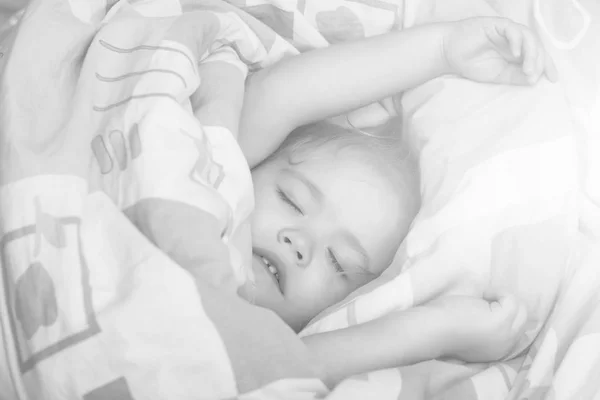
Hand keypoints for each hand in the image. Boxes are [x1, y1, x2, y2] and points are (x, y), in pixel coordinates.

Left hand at [425, 291, 527, 362]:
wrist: (431, 330)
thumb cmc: (442, 324)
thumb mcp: (470, 325)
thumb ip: (485, 318)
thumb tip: (492, 296)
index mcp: (497, 351)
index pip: (516, 329)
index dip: (503, 311)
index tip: (486, 303)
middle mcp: (506, 347)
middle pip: (522, 320)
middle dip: (505, 304)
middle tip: (483, 297)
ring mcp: (506, 335)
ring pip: (521, 311)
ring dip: (502, 298)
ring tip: (482, 296)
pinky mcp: (501, 322)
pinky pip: (512, 301)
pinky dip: (498, 292)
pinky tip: (482, 294)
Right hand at [443, 17, 557, 84]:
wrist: (449, 54)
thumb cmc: (471, 63)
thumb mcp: (497, 76)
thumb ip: (515, 77)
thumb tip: (534, 80)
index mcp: (517, 53)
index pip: (538, 56)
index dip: (547, 66)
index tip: (553, 79)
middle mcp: (516, 41)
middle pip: (537, 47)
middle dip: (538, 62)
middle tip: (533, 76)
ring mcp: (508, 32)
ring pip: (529, 37)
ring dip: (531, 54)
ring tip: (527, 69)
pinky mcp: (498, 25)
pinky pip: (514, 30)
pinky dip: (518, 42)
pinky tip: (516, 54)